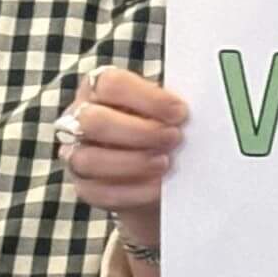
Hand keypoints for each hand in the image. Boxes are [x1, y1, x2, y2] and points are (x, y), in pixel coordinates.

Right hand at [58, 66, 187, 258]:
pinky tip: (157, 188)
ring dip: (133, 163)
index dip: (147, 98)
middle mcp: (80, 118)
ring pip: (89, 159)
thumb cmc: (161, 132)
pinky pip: (96, 192)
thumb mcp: (165, 113)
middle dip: (139, 132)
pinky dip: (131, 191)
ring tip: (166, 164)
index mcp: (99, 88)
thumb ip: (171, 107)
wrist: (157, 178)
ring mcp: (76, 154)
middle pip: (95, 122)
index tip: (180, 112)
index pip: (110, 84)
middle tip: (175, 138)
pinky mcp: (83, 187)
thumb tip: (201, 109)